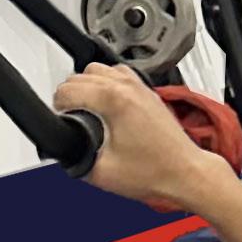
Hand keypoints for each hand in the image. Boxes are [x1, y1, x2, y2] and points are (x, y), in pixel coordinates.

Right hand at [54, 63, 236, 213]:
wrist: (184, 173)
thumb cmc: (154, 172)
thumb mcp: (100, 172)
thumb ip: (74, 157)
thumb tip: (65, 149)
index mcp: (113, 100)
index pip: (68, 90)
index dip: (57, 108)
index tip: (60, 121)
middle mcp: (127, 86)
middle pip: (80, 75)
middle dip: (69, 96)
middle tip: (69, 118)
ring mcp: (139, 86)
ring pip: (98, 69)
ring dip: (86, 86)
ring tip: (84, 108)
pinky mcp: (147, 92)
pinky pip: (118, 74)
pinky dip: (106, 84)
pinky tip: (105, 103)